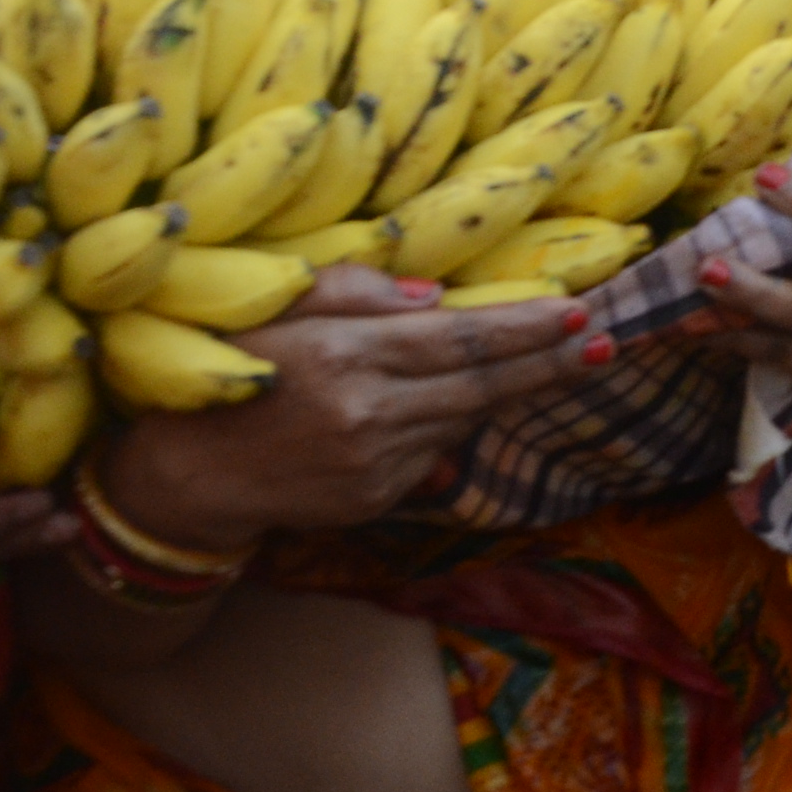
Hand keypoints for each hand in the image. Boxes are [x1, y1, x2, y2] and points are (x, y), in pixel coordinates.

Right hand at [104, 267, 595, 552]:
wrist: (187, 475)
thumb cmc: (231, 371)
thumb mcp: (275, 310)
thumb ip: (353, 292)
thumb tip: (436, 298)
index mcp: (341, 354)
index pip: (454, 337)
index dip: (519, 327)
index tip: (573, 312)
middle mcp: (365, 412)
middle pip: (477, 382)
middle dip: (547, 361)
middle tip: (605, 341)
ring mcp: (374, 463)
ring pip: (463, 419)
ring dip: (517, 391)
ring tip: (571, 363)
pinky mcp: (374, 498)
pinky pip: (433, 454)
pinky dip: (454, 427)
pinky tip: (478, 403)